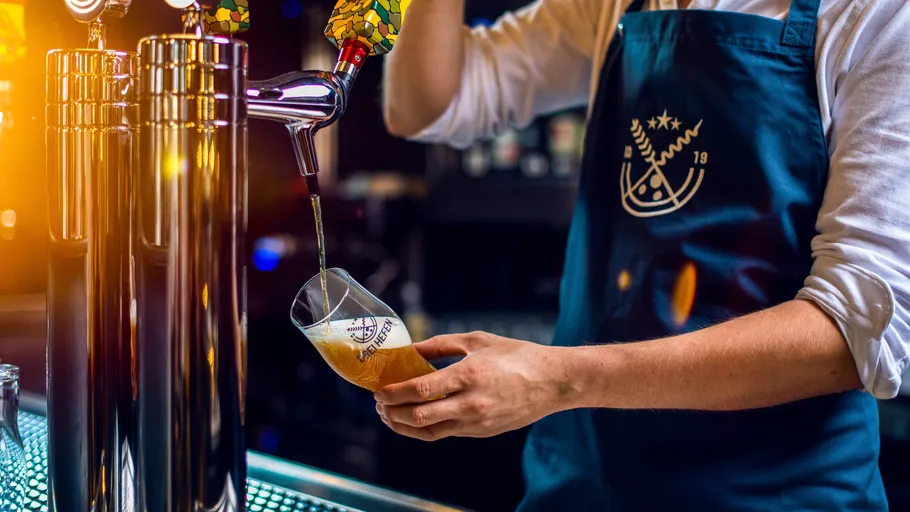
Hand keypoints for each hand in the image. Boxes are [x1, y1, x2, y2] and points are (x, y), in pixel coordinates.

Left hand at [374, 332, 572, 440]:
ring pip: (428, 432)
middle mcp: (471, 403)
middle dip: (391, 412)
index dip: (394, 393)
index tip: (378, 389)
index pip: (421, 390)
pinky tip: (413, 418)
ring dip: (403, 425)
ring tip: (389, 414)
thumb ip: (440, 345)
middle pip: (419, 417)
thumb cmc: (517, 355)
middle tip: (379, 403)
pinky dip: (423, 428)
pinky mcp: (482, 432)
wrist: (553, 382)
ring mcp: (477, 422)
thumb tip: (410, 350)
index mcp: (469, 375)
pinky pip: (444, 433)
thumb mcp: (476, 340)